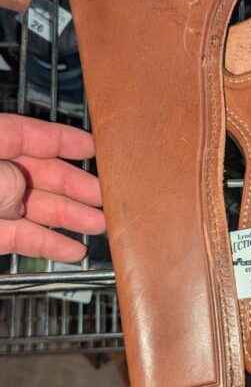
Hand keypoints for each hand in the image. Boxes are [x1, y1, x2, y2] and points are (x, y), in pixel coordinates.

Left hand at [0, 114, 104, 261]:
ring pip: (36, 208)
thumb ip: (6, 178)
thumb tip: (22, 187)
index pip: (27, 135)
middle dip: (76, 186)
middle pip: (39, 174)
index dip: (63, 140)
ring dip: (70, 217)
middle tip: (105, 196)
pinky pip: (23, 238)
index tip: (93, 147)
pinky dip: (48, 245)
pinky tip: (73, 251)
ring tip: (100, 224)